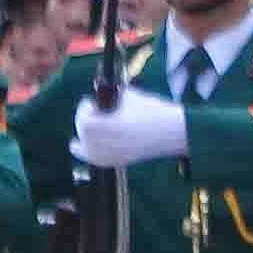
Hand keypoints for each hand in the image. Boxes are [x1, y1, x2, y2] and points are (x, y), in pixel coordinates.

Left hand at [73, 86, 188, 168]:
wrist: (172, 132)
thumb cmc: (152, 112)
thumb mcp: (128, 97)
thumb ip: (109, 94)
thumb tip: (98, 89)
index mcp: (102, 126)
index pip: (82, 118)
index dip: (86, 108)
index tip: (92, 102)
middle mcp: (101, 144)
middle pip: (83, 132)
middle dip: (86, 120)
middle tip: (95, 111)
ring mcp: (108, 156)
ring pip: (84, 147)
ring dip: (85, 135)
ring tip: (91, 127)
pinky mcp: (116, 162)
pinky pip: (94, 158)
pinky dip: (88, 151)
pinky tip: (80, 146)